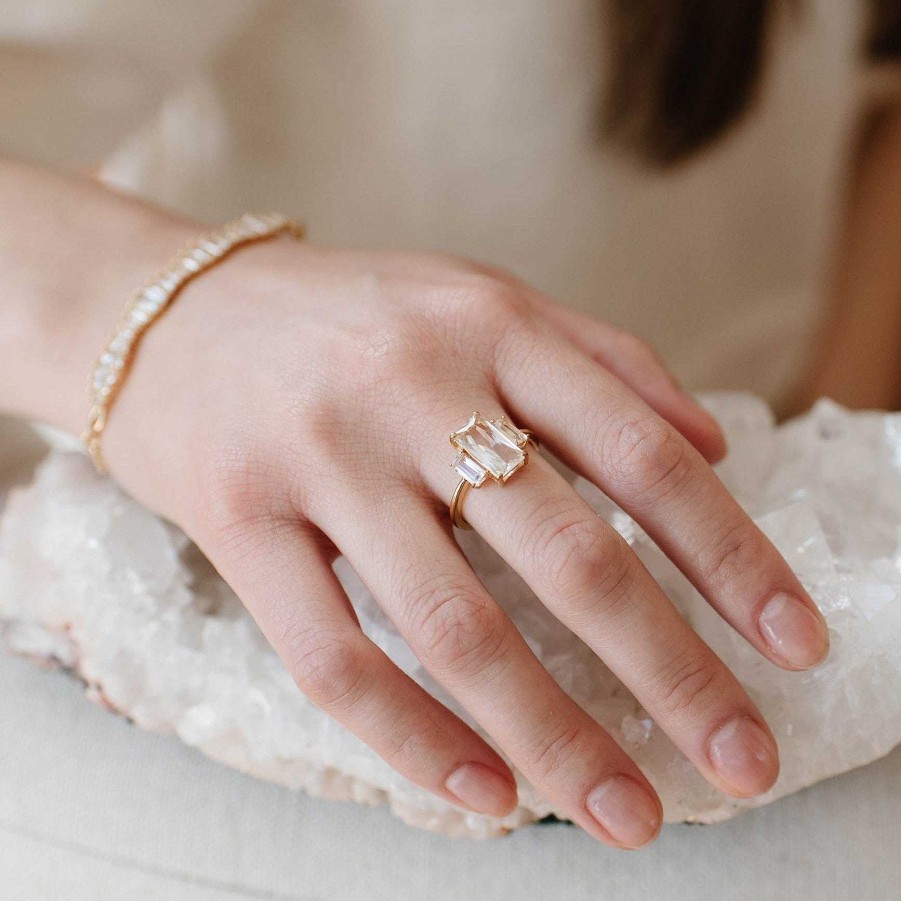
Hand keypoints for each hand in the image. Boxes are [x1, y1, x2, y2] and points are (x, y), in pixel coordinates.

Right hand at [102, 237, 829, 848]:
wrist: (168, 311)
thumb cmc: (348, 314)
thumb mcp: (482, 298)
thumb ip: (605, 361)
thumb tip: (713, 445)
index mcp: (493, 327)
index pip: (645, 454)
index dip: (734, 557)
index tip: (794, 643)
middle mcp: (414, 388)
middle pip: (571, 555)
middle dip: (673, 673)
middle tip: (744, 761)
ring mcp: (321, 457)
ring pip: (458, 625)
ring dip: (556, 735)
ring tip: (627, 812)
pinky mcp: (239, 518)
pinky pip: (330, 651)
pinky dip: (411, 734)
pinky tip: (483, 791)